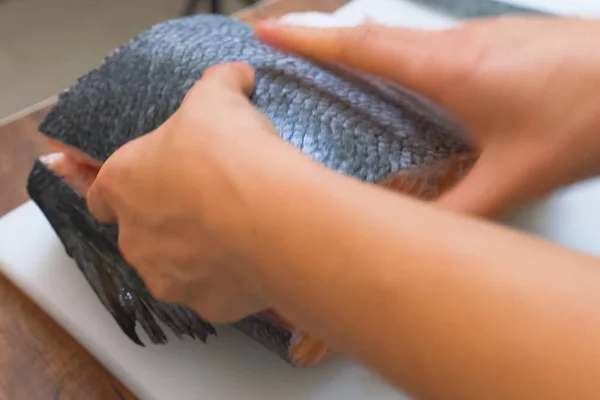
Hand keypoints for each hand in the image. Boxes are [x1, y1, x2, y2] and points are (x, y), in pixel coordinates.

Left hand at [86, 62, 282, 322]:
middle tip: (209, 205)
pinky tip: (254, 261)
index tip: (142, 187)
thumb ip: (219, 82)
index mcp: (123, 182)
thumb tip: (236, 72)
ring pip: (175, 267)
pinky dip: (229, 280)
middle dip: (168, 222)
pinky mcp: (206, 307)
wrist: (268, 213)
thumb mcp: (218, 97)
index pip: (100, 191)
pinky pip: (214, 291)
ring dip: (197, 255)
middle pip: (141, 233)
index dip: (120, 189)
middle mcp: (135, 237)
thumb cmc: (227, 150)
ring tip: (236, 235)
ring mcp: (168, 277)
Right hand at [256, 17, 599, 216]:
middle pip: (372, 33)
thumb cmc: (591, 112)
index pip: (360, 46)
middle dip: (321, 36)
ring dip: (358, 42)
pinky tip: (399, 73)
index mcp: (449, 68)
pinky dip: (396, 52)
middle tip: (282, 42)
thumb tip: (416, 239)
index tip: (266, 30)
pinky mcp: (497, 40)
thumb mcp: (515, 175)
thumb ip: (459, 212)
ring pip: (400, 36)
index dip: (308, 40)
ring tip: (325, 58)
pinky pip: (428, 42)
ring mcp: (479, 36)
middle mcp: (457, 43)